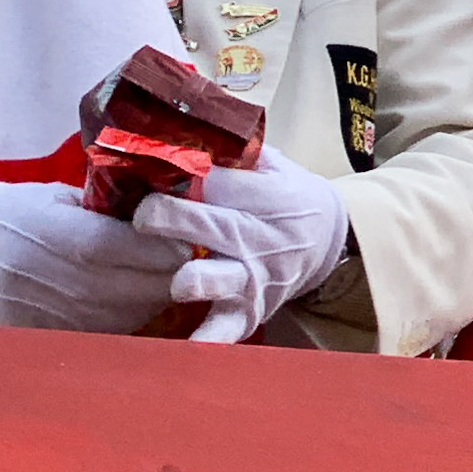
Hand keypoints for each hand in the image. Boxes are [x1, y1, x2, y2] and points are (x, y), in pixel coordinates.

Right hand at [0, 180, 194, 333]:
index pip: (125, 247)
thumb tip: (170, 209)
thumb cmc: (12, 216)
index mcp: (53, 232)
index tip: (188, 238)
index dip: (164, 246)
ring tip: (161, 277)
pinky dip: (129, 318)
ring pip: (131, 315)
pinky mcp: (49, 340)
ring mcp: (51, 316)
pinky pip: (109, 334)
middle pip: (136, 286)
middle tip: (192, 259)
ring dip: (156, 297)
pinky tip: (130, 299)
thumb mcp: (56, 197)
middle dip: (174, 274)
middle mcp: (52, 279)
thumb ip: (108, 206)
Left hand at [139, 148, 351, 344]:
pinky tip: (189, 348)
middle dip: (168, 217)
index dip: (182, 174)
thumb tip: (182, 124)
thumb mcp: (274, 165)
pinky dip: (208, 339)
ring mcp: (254, 277)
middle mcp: (261, 238)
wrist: (330, 244)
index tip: (151, 168)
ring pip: (215, 279)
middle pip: (209, 226)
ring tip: (176, 278)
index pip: (219, 183)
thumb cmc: (289, 197)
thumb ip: (236, 149)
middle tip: (142, 213)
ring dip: (191, 278)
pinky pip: (226, 329)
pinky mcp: (250, 311)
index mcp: (269, 197)